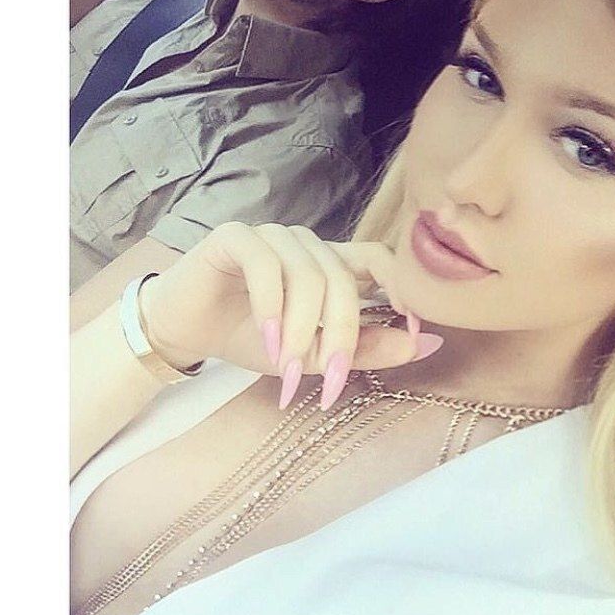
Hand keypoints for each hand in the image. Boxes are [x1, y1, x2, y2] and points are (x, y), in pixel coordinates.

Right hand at [137, 222, 443, 409]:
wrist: (186, 332)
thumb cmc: (251, 338)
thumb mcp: (314, 353)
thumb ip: (368, 348)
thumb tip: (428, 343)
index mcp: (331, 263)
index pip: (381, 258)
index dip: (401, 288)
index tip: (411, 329)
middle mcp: (306, 244)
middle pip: (344, 278)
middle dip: (342, 333)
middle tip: (332, 378)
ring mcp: (271, 236)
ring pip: (307, 276)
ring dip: (302, 329)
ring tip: (289, 367)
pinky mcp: (235, 237)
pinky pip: (266, 266)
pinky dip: (272, 306)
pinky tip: (268, 339)